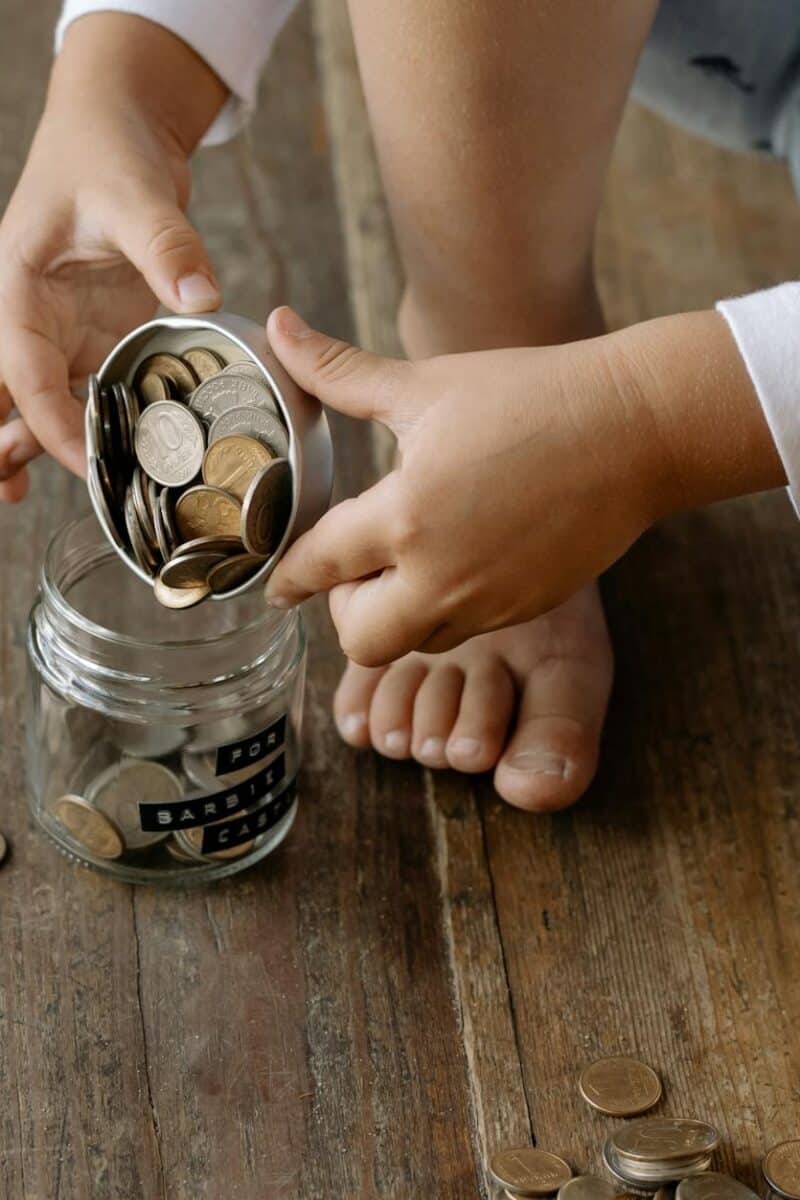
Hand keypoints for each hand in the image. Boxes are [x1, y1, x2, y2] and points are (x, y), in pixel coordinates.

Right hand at [0, 14, 226, 500]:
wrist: (116, 129)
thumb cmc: (107, 152)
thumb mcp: (136, 193)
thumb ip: (168, 246)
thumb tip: (200, 296)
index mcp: (18, 284)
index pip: (23, 366)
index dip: (49, 419)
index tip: (86, 458)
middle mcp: (30, 314)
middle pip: (4, 390)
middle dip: (3, 442)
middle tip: (8, 499)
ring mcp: (60, 329)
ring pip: (36, 398)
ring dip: (32, 444)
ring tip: (22, 499)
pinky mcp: (92, 335)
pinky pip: (81, 389)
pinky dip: (83, 425)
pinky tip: (98, 461)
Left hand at [264, 305, 784, 666]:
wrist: (636, 427)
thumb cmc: (530, 395)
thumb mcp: (426, 383)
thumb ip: (340, 371)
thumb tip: (280, 327)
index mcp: (405, 515)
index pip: (320, 566)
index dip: (287, 576)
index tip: (276, 585)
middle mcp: (442, 574)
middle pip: (360, 639)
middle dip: (344, 612)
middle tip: (356, 569)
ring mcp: (489, 600)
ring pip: (414, 642)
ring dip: (396, 613)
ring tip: (410, 558)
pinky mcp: (526, 607)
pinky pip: (464, 631)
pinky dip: (444, 610)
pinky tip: (458, 559)